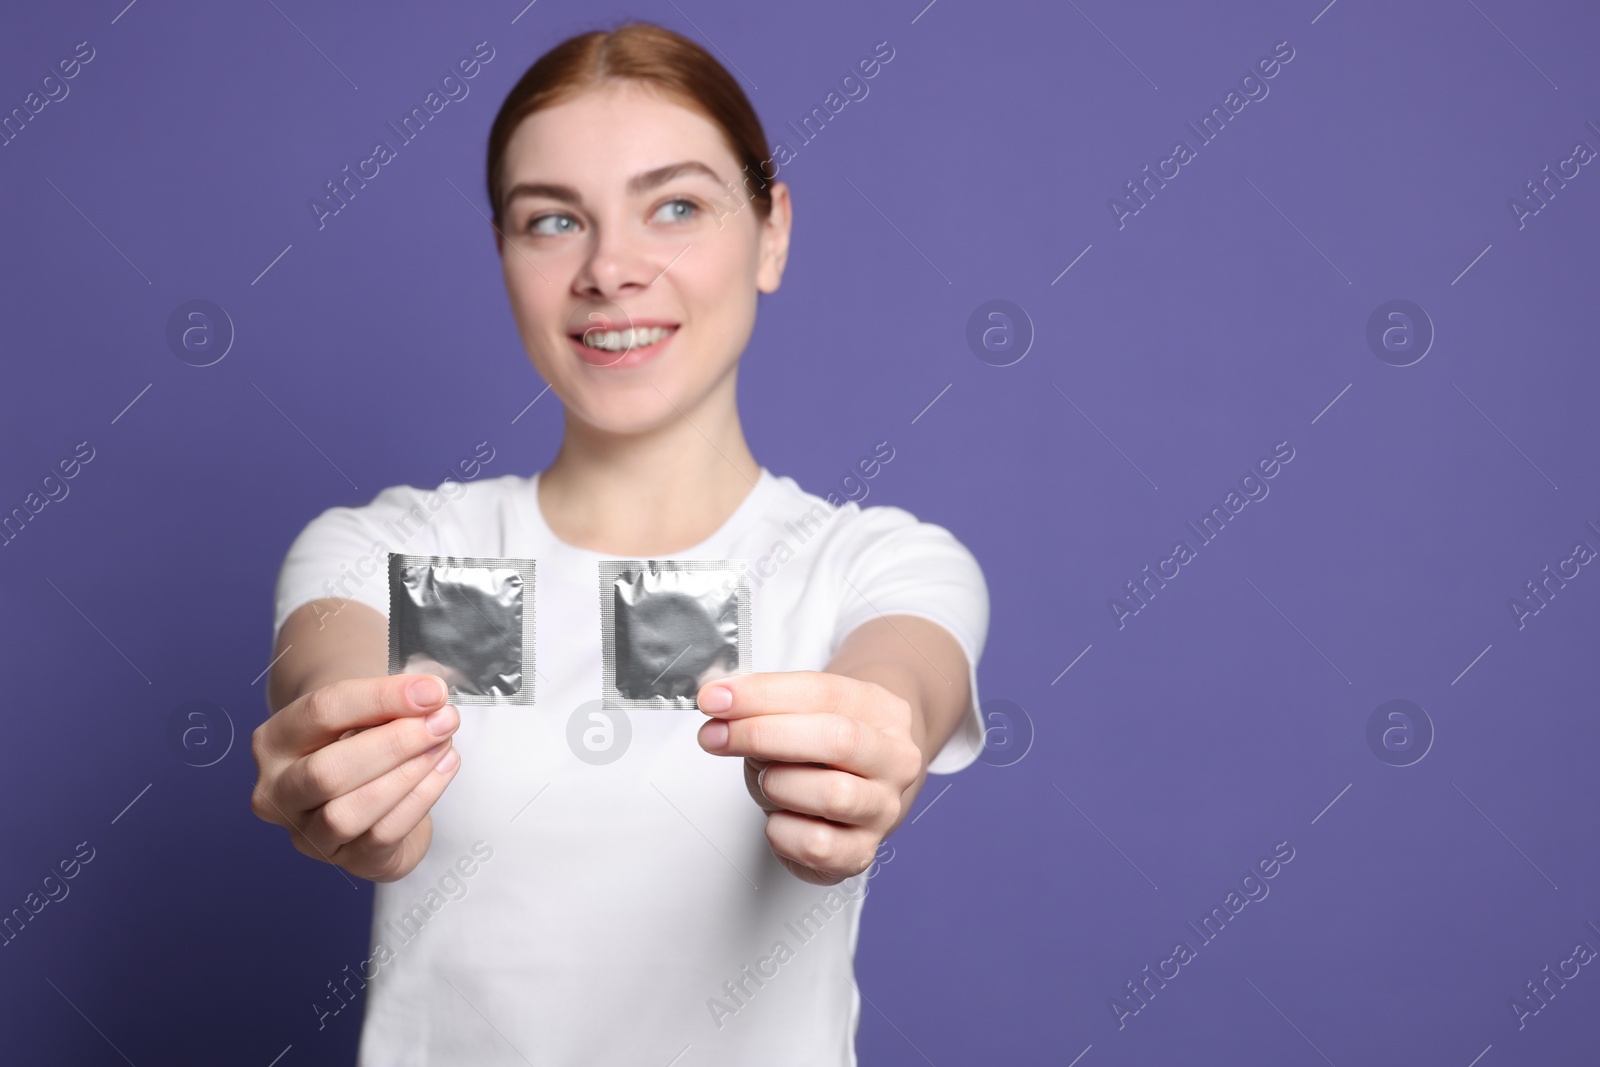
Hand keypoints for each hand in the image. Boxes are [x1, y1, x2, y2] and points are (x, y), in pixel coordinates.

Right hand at [251, 674, 461, 881]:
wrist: (366, 788)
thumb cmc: (360, 739)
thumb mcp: (364, 711)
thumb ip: (389, 701)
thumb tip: (429, 694)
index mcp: (274, 742)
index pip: (319, 713)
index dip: (380, 698)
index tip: (431, 690)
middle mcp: (278, 793)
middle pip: (326, 772)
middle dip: (394, 744)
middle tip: (443, 721)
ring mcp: (307, 835)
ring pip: (349, 813)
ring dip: (407, 775)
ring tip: (444, 745)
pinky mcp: (346, 861)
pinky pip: (382, 835)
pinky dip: (419, 800)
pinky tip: (443, 769)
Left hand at [695, 671, 924, 885]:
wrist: (861, 784)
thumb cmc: (822, 745)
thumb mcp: (799, 711)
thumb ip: (762, 703)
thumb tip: (717, 700)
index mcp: (883, 711)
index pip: (822, 692)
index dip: (762, 695)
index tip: (715, 699)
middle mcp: (895, 760)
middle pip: (837, 740)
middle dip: (764, 735)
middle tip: (717, 736)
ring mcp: (883, 809)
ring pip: (833, 795)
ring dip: (779, 784)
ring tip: (766, 781)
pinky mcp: (862, 852)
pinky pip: (818, 846)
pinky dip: (782, 830)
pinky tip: (779, 817)